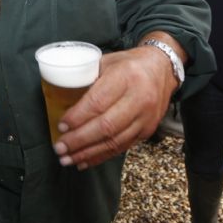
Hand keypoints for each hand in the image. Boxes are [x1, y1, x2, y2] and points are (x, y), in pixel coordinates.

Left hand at [52, 36, 179, 168]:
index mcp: (126, 76)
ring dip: (88, 153)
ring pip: (114, 141)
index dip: (77, 117)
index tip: (61, 125)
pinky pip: (122, 147)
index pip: (98, 102)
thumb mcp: (107, 62)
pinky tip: (85, 160)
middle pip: (106, 126)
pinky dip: (101, 156)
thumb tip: (63, 100)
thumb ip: (88, 79)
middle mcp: (139, 98)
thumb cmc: (129, 64)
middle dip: (79, 140)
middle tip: (59, 147)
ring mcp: (146, 117)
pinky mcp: (148, 130)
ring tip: (68, 159)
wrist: (162, 69)